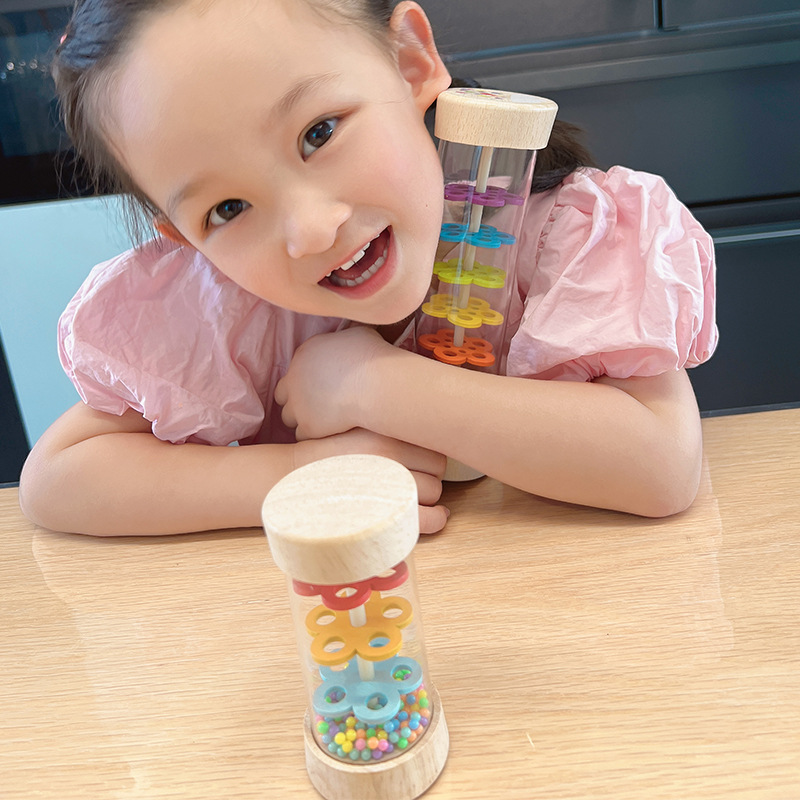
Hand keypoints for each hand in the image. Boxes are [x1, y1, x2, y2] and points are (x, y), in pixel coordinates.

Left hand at [275, 326, 390, 440]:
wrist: (376, 384)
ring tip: (323, 422)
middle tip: (318, 406)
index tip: (322, 386)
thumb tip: (350, 341)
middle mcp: (294, 378)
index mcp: (304, 353)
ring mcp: (298, 404)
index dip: (307, 380)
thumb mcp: (357, 334)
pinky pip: (302, 436)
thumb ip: (344, 339)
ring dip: (303, 419)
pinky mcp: (308, 426)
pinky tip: (328, 433)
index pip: (294, 370)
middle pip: (282, 394)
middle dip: (297, 400)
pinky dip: (314, 435)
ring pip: (288, 417)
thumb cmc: (373, 355)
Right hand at [294, 428, 448, 533]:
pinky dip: (436, 519)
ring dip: (429, 498)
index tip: (419, 462)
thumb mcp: (355, 429)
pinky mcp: (385, 513)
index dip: (429, 456)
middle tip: (413, 480)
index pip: (432, 444)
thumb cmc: (324, 456)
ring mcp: (390, 484)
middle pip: (437, 468)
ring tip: (412, 498)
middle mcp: (391, 455)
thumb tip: (421, 428)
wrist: (291, 480)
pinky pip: (427, 519)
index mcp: (385, 432)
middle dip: (430, 476)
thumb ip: (385, 429)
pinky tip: (436, 516)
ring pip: (434, 492)